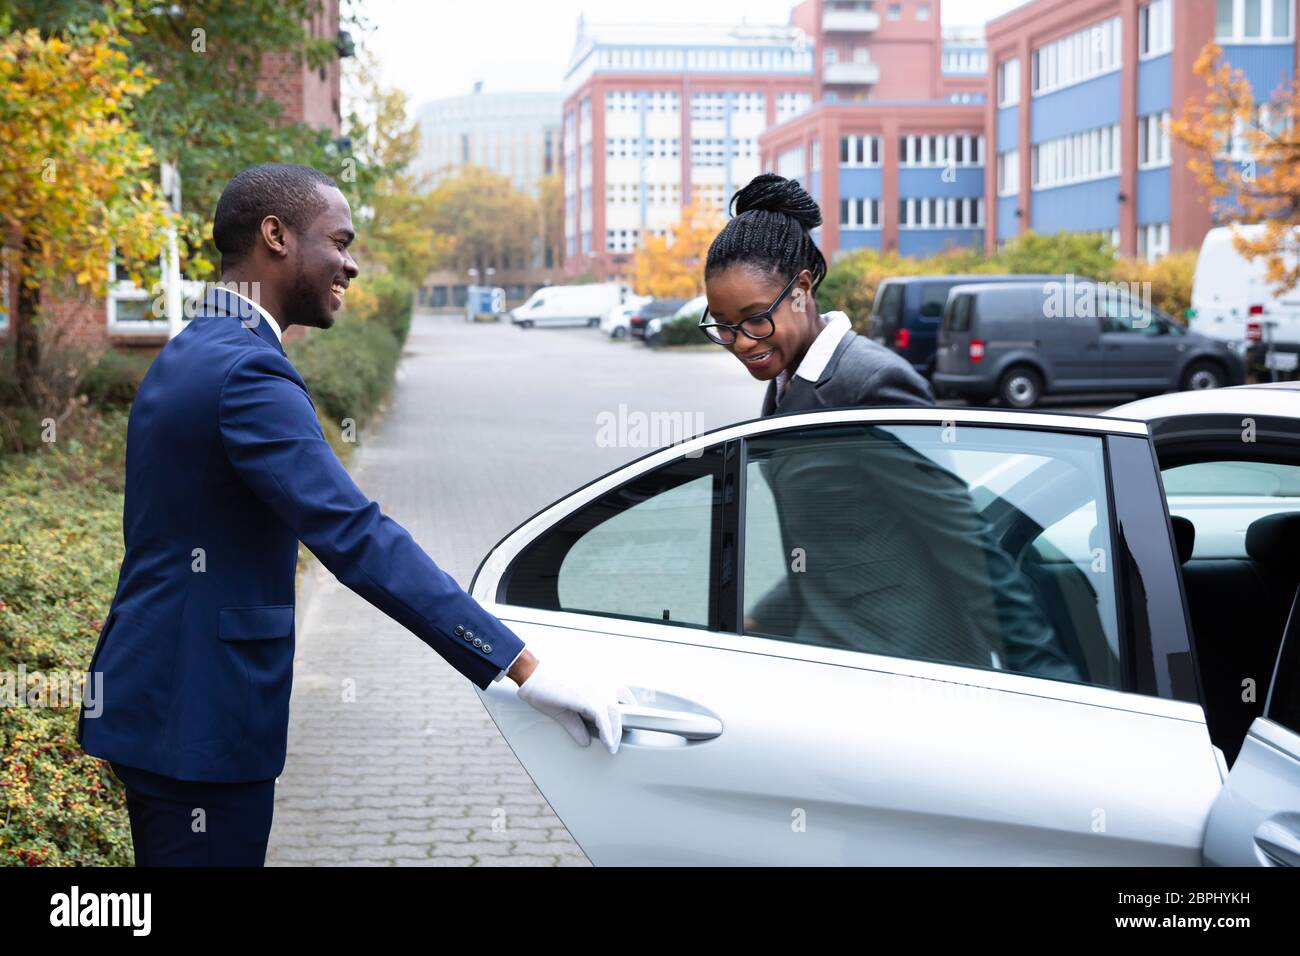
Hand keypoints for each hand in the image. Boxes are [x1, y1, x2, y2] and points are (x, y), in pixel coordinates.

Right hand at [515, 661, 635, 754]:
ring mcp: (595, 689)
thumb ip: (577, 725)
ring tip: (612, 746)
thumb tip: (585, 740)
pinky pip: (603, 720)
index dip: (627, 706)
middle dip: (620, 726)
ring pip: (614, 715)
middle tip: (617, 739)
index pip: (621, 692)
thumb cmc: (546, 685)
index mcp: (597, 679)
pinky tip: (608, 744)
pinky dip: (607, 734)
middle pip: (619, 708)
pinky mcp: (588, 699)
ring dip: (615, 733)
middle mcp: (600, 682)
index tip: (627, 719)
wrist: (532, 675)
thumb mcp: (565, 710)